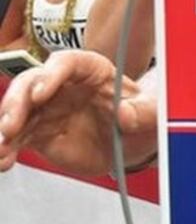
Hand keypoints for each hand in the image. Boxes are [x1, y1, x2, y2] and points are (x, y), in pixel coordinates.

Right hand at [0, 50, 156, 176]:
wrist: (134, 139)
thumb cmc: (142, 114)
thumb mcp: (152, 111)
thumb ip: (143, 112)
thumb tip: (126, 116)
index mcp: (92, 69)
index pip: (66, 62)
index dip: (50, 75)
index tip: (41, 93)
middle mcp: (63, 84)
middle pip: (31, 83)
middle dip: (17, 102)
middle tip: (11, 125)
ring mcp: (48, 108)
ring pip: (17, 111)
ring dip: (5, 129)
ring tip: (2, 149)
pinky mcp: (40, 132)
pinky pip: (18, 138)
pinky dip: (7, 149)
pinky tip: (4, 161)